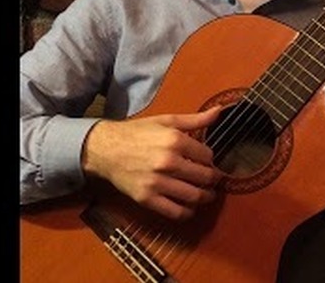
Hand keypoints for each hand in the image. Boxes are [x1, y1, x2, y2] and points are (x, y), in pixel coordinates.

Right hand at [82, 106, 224, 219]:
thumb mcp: (166, 120)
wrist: (105, 149)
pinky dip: (188, 212)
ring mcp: (158, 183)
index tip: (206, 161)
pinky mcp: (147, 198)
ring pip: (194, 196)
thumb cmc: (136, 133)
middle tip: (212, 179)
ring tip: (206, 194)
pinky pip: (176, 212)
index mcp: (175, 140)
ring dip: (206, 197)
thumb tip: (219, 111)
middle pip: (205, 177)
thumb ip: (195, 119)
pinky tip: (190, 207)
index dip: (210, 158)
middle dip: (213, 179)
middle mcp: (168, 162)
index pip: (208, 155)